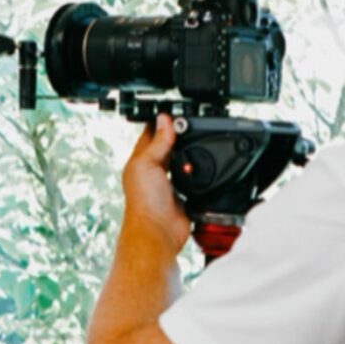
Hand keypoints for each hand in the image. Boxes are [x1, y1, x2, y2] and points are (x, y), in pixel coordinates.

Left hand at [121, 114, 190, 254]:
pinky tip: (204, 166)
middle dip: (177, 136)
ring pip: (179, 163)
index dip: (161, 123)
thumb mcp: (148, 164)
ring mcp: (167, 185)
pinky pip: (191, 180)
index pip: (150, 135)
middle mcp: (153, 172)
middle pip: (167, 147)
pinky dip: (197, 173)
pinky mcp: (182, 196)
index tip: (174, 112)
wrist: (158, 231)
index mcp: (140, 161)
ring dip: (188, 154)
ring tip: (199, 139)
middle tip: (191, 124)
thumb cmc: (144, 202)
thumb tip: (164, 120)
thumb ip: (158, 143)